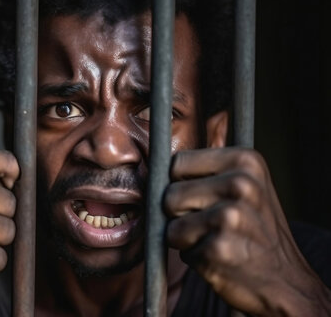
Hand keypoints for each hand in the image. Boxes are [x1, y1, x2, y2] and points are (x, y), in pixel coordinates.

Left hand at [165, 147, 330, 315]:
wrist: (285, 281)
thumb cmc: (253, 230)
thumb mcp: (244, 185)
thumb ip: (205, 172)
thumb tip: (155, 167)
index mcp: (245, 160)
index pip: (177, 162)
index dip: (180, 183)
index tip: (202, 197)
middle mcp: (240, 183)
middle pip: (169, 193)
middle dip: (180, 213)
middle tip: (211, 223)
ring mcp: (230, 216)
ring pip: (169, 222)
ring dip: (184, 235)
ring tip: (214, 238)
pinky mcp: (219, 246)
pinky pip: (178, 247)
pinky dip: (192, 255)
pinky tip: (218, 255)